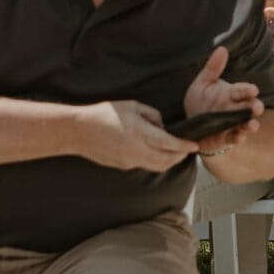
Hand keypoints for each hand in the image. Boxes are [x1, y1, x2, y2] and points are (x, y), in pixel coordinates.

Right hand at [80, 99, 194, 172]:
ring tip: (174, 152)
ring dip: (168, 161)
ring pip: (156, 167)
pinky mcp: (122, 166)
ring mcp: (129, 161)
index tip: (195, 146)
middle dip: (180, 156)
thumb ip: (152, 115)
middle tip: (187, 149)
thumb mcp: (132, 106)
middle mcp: (136, 150)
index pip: (169, 144)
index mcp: (140, 133)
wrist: (78, 131)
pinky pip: (144, 166)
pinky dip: (154, 161)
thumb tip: (163, 126)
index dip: (184, 146)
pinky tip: (154, 152)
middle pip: (167, 161)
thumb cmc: (105, 114)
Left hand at [181, 45, 264, 156]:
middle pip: (249, 107)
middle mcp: (235, 109)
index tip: (253, 89)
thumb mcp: (203, 83)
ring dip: (251, 124)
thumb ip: (212, 68)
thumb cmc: (200, 101)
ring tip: (252, 125)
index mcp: (231, 94)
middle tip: (258, 107)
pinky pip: (234, 138)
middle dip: (255, 107)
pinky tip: (239, 137)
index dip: (247, 90)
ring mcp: (232, 123)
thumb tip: (222, 48)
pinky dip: (238, 138)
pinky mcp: (226, 137)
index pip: (242, 90)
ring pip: (245, 123)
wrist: (191, 124)